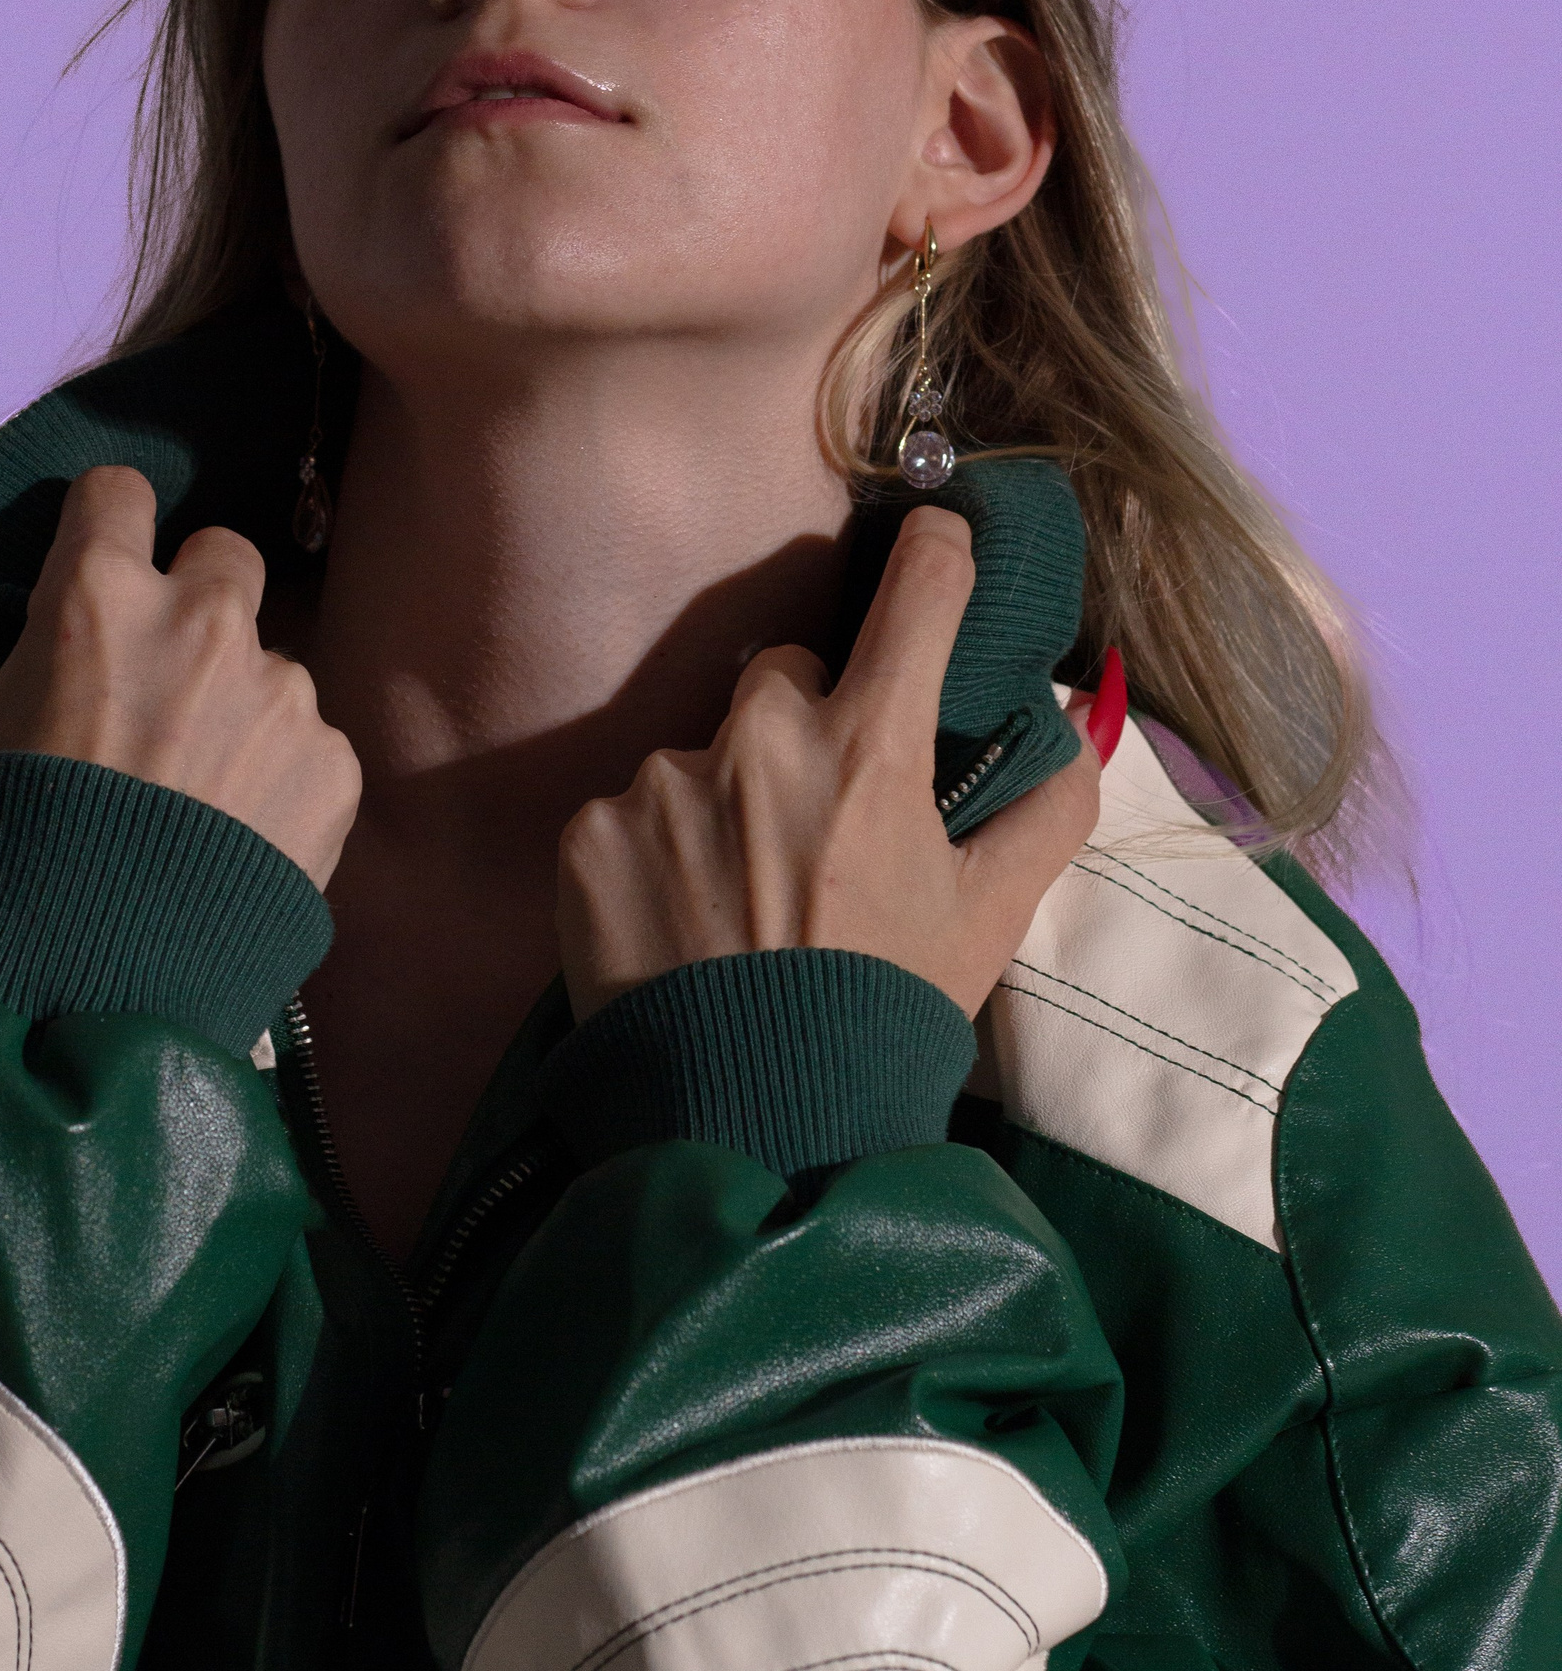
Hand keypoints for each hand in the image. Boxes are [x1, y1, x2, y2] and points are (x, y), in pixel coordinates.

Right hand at [0, 465, 361, 887]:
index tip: (105, 557)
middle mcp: (204, 622)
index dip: (108, 526)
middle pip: (224, 555)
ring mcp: (281, 692)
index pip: (117, 492)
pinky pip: (309, 749)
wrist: (82, 983)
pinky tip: (237, 845)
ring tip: (198, 800)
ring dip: (239, 709)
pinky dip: (278, 783)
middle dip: (197, 598)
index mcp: (98, 597)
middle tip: (165, 673)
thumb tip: (10, 685)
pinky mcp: (333, 764)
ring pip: (270, 667)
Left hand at [557, 506, 1101, 1021]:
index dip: (935, 557)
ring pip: (706, 751)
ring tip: (742, 904)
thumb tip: (1081, 728)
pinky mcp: (590, 834)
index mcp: (868, 746)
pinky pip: (631, 812)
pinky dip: (655, 856)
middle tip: (820, 826)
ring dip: (726, 800)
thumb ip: (1046, 810)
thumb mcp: (990, 919)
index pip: (917, 591)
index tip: (936, 542)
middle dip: (807, 726)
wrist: (754, 1128)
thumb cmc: (886, 1015)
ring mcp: (665, 783)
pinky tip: (681, 927)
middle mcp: (760, 740)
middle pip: (789, 676)